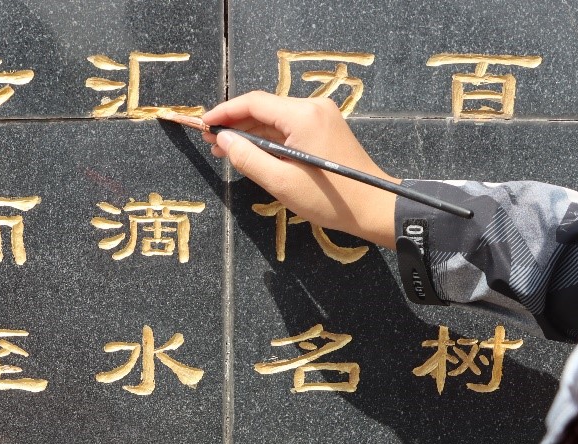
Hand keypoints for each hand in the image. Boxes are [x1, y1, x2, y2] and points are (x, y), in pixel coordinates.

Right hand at [203, 91, 399, 248]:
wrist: (373, 207)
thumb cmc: (328, 199)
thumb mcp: (281, 182)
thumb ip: (248, 158)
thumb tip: (224, 140)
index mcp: (302, 115)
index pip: (253, 102)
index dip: (224, 112)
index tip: (203, 125)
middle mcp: (313, 107)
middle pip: (264, 108)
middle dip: (235, 124)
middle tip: (211, 143)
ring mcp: (322, 116)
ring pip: (276, 119)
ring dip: (251, 133)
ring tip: (226, 150)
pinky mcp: (326, 129)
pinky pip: (289, 128)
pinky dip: (269, 139)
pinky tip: (254, 152)